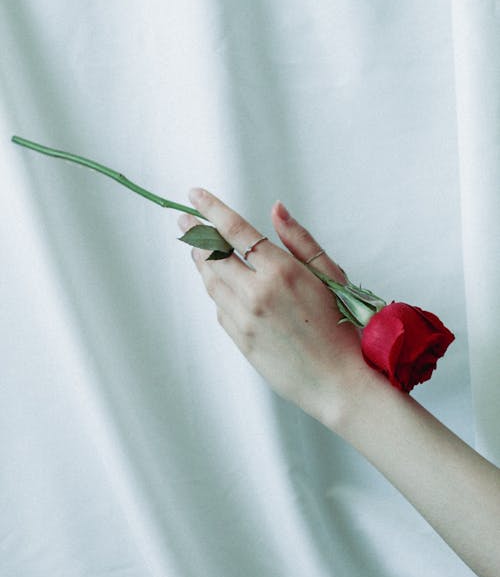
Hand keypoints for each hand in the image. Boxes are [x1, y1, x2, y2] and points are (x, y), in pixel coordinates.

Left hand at [178, 188, 365, 425]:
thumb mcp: (329, 275)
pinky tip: (220, 285)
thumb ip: (299, 239)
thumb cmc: (342, 326)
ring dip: (201, 262)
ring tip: (198, 249)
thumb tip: (276, 209)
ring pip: (211, 282)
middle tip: (185, 222)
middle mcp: (257, 293)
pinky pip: (220, 308)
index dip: (212, 210)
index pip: (236, 231)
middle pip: (213, 255)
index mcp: (281, 271)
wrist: (338, 381)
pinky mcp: (240, 340)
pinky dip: (217, 292)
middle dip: (196, 235)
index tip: (195, 195)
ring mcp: (245, 319)